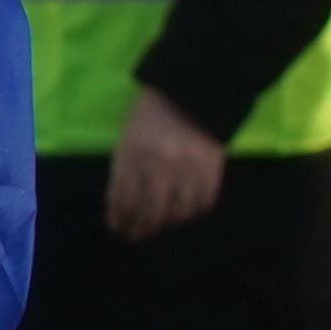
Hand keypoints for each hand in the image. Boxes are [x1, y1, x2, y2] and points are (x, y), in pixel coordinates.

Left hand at [104, 88, 228, 239]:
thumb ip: (125, 169)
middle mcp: (158, 166)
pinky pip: (203, 203)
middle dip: (140, 229)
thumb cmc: (150, 114)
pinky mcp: (212, 171)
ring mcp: (188, 170)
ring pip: (176, 213)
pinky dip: (193, 214)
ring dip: (165, 226)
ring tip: (159, 230)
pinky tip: (184, 216)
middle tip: (136, 238)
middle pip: (148, 212)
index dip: (118, 219)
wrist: (191, 91)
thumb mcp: (128, 137)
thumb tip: (124, 206)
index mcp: (131, 154)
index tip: (118, 230)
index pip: (121, 198)